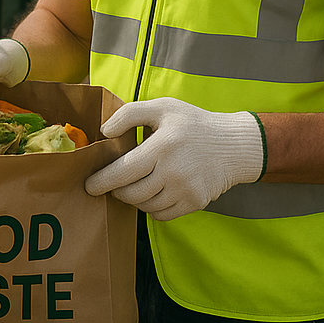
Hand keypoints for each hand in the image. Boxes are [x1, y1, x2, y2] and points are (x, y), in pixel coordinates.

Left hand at [85, 97, 264, 220]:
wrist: (234, 145)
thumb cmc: (192, 124)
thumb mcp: (162, 107)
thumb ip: (129, 113)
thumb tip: (104, 132)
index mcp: (163, 146)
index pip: (124, 171)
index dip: (102, 181)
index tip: (89, 185)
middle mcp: (174, 171)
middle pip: (131, 193)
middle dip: (115, 191)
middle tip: (110, 184)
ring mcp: (186, 190)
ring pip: (145, 206)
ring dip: (133, 199)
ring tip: (133, 184)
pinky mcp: (195, 203)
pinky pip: (162, 215)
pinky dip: (151, 208)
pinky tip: (152, 192)